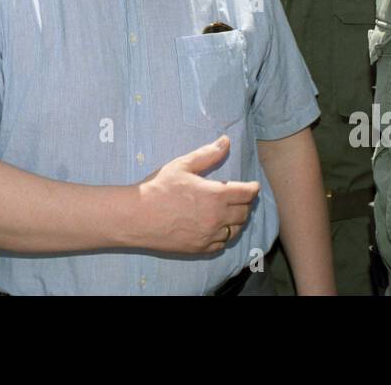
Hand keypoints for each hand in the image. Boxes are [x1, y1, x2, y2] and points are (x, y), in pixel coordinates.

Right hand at [134, 135, 259, 253]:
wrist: (137, 216)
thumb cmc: (158, 187)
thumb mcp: (183, 165)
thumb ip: (208, 154)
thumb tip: (226, 141)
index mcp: (216, 195)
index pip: (247, 193)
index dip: (253, 188)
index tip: (253, 185)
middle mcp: (217, 218)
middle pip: (244, 212)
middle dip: (245, 203)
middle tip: (240, 196)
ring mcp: (209, 236)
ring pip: (235, 230)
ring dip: (236, 220)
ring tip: (230, 212)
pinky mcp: (199, 248)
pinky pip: (221, 244)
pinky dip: (223, 235)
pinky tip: (216, 228)